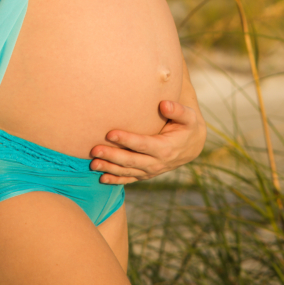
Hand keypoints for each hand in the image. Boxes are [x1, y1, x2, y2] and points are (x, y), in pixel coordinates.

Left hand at [89, 100, 206, 185]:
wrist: (192, 146)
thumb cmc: (186, 126)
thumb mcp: (188, 117)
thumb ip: (178, 110)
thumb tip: (164, 104)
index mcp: (166, 148)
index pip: (143, 144)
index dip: (126, 140)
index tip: (110, 133)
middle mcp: (157, 162)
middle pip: (131, 160)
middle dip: (112, 156)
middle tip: (94, 149)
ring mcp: (151, 170)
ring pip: (128, 171)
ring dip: (110, 168)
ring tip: (92, 164)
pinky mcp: (146, 174)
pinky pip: (130, 179)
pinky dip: (116, 180)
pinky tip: (102, 178)